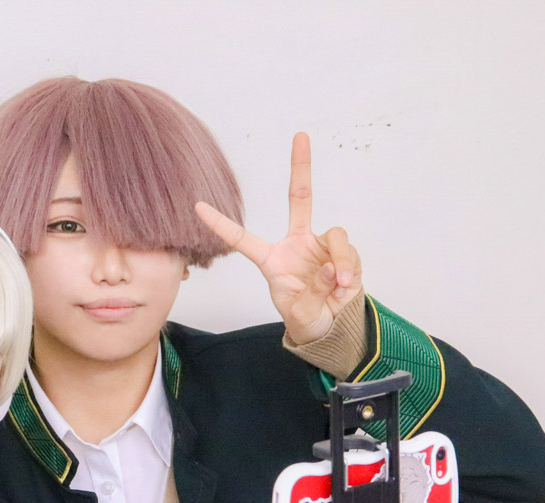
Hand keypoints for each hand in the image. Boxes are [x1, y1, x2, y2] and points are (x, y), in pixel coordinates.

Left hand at [195, 132, 362, 344]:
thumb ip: (310, 294)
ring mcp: (321, 245)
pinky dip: (347, 268)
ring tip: (337, 285)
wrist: (332, 325)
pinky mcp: (343, 252)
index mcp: (273, 259)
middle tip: (301, 136)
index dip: (220, 225)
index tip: (197, 206)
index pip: (242, 239)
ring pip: (334, 234)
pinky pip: (347, 251)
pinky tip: (343, 286)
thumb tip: (329, 269)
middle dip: (301, 166)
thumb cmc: (306, 317)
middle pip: (299, 197)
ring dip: (338, 261)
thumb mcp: (299, 315)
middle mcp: (297, 244)